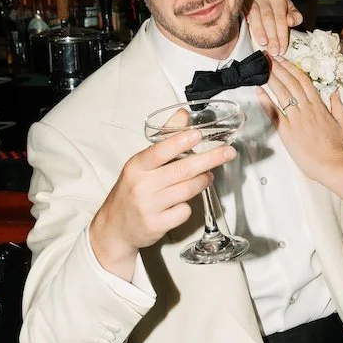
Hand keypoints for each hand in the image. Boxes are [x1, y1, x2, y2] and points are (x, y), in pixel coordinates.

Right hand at [89, 127, 236, 280]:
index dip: (180, 142)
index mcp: (136, 166)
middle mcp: (141, 185)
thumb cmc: (132, 191)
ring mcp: (149, 206)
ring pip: (187, 190)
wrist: (115, 227)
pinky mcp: (157, 225)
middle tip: (227, 153)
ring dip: (202, 181)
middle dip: (209, 160)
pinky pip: (184, 211)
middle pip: (182, 170)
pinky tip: (181, 203)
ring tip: (208, 176)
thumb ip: (164, 140)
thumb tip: (182, 115)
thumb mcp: (141, 165)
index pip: (160, 151)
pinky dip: (188, 206)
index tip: (199, 135)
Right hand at [243, 0, 302, 55]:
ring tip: (263, 43)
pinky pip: (243, 12)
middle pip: (268, 18)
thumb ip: (295, 17)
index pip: (280, 18)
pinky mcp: (242, 3)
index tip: (282, 49)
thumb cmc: (278, 11)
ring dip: (259, 31)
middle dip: (272, 36)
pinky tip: (247, 29)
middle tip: (274, 51)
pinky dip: (245, 20)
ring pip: (255, 15)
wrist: (263, 3)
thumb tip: (290, 21)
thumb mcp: (290, 12)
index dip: (282, 35)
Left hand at [258, 55, 342, 181]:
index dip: (292, 68)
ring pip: (282, 94)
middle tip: (268, 58)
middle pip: (291, 83)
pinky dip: (266, 102)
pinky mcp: (287, 132)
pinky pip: (275, 114)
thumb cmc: (337, 146)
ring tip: (262, 68)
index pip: (304, 81)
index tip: (283, 60)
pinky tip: (258, 92)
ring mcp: (296, 120)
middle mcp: (306, 109)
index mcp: (319, 105)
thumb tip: (335, 92)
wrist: (331, 163)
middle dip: (279, 68)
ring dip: (272, 79)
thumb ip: (338, 106)